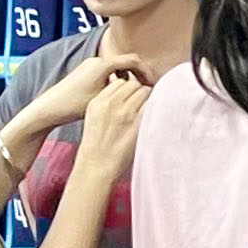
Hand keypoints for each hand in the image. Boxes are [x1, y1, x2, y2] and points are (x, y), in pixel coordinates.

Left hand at [22, 47, 150, 135]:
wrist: (47, 109)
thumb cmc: (73, 106)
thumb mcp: (103, 99)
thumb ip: (126, 91)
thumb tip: (147, 89)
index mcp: (102, 64)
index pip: (134, 60)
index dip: (147, 71)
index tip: (154, 85)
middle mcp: (96, 60)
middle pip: (126, 62)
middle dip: (140, 74)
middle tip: (149, 89)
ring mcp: (89, 65)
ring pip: (118, 67)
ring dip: (129, 77)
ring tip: (136, 93)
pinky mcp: (85, 72)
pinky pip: (108, 72)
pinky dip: (118, 79)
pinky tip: (119, 94)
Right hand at [73, 73, 152, 187]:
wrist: (96, 165)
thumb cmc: (96, 144)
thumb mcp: (94, 117)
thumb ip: (107, 101)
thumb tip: (123, 88)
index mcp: (98, 101)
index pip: (120, 81)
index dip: (128, 87)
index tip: (131, 95)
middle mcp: (111, 103)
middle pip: (134, 83)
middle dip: (139, 90)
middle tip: (141, 102)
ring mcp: (125, 112)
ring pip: (145, 91)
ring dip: (148, 98)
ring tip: (146, 109)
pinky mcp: (137, 122)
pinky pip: (152, 104)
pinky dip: (154, 106)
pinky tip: (151, 115)